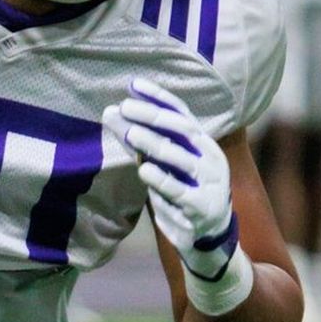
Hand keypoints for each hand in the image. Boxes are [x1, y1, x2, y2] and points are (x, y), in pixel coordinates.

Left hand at [102, 78, 238, 281]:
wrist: (206, 237)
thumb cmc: (180, 191)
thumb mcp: (160, 163)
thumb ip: (138, 141)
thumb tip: (110, 112)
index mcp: (201, 142)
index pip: (180, 113)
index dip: (158, 97)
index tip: (133, 84)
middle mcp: (209, 157)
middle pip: (182, 130)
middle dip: (153, 116)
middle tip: (125, 106)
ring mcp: (210, 182)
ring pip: (182, 158)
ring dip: (155, 144)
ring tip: (130, 134)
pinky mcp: (203, 208)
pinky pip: (182, 192)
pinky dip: (162, 180)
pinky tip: (144, 170)